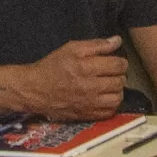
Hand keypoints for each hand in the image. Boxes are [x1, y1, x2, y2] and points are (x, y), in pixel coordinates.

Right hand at [13, 37, 128, 119]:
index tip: (116, 62)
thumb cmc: (53, 67)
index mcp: (85, 67)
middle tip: (112, 73)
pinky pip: (109, 112)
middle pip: (120, 82)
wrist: (35, 90)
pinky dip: (111, 105)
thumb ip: (96, 44)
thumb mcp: (71, 48)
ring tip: (110, 86)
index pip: (118, 65)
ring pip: (117, 98)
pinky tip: (104, 98)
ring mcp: (89, 104)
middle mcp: (89, 87)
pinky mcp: (87, 115)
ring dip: (117, 91)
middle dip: (120, 75)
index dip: (121, 62)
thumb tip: (118, 41)